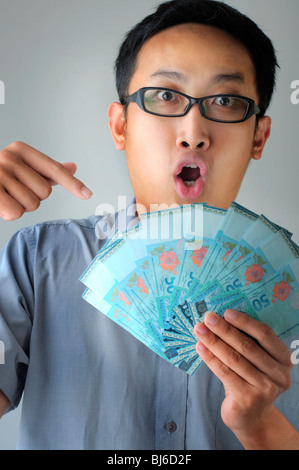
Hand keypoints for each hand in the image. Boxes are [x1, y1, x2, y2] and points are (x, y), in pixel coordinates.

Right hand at [0, 141, 92, 219]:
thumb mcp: (21, 168)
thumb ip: (46, 170)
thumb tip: (73, 167)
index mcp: (20, 149)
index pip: (53, 169)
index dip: (72, 184)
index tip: (87, 194)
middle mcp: (9, 157)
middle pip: (44, 192)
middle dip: (32, 197)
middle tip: (14, 190)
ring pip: (31, 204)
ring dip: (20, 206)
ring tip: (5, 195)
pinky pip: (15, 212)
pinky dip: (9, 214)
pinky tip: (0, 204)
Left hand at [194, 310, 296, 448]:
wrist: (250, 417)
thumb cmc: (250, 381)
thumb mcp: (257, 362)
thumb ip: (248, 343)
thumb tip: (221, 318)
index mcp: (284, 359)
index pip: (265, 335)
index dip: (245, 322)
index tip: (226, 312)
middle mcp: (278, 375)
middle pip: (247, 346)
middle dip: (224, 329)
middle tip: (208, 317)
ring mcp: (264, 389)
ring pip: (234, 358)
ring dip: (213, 341)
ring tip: (199, 330)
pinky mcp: (247, 399)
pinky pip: (224, 372)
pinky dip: (210, 358)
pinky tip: (200, 347)